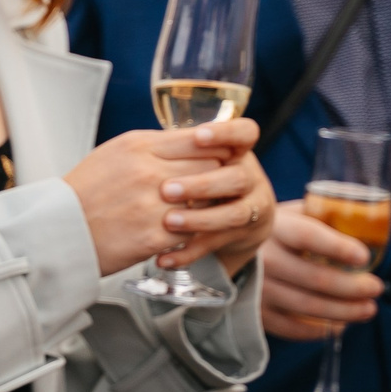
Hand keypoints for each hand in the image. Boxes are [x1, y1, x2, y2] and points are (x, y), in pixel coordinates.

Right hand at [63, 120, 266, 276]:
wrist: (57, 232)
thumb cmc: (84, 192)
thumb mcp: (113, 153)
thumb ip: (152, 146)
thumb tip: (192, 141)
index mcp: (138, 146)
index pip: (203, 140)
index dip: (215, 150)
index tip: (215, 159)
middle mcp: (148, 172)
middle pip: (211, 168)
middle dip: (212, 178)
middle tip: (207, 188)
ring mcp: (152, 205)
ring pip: (207, 200)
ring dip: (204, 206)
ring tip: (194, 210)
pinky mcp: (154, 237)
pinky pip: (193, 231)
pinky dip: (190, 232)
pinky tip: (178, 231)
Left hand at [155, 122, 273, 276]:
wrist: (227, 216)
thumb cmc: (198, 175)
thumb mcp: (193, 157)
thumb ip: (179, 149)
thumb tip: (140, 145)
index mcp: (236, 151)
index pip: (244, 133)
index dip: (225, 133)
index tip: (197, 136)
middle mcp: (248, 177)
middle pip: (237, 178)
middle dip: (202, 184)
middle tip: (165, 190)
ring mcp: (250, 208)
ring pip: (233, 214)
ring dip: (199, 219)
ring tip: (167, 222)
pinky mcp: (239, 236)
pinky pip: (215, 246)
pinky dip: (188, 253)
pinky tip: (163, 258)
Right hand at [260, 206, 382, 340]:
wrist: (225, 247)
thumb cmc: (273, 230)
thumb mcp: (291, 213)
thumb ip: (321, 215)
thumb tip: (368, 223)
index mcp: (274, 227)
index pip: (308, 237)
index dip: (337, 248)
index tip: (364, 257)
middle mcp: (262, 258)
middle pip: (315, 278)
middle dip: (353, 286)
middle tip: (376, 288)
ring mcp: (256, 287)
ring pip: (307, 306)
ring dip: (345, 311)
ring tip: (368, 309)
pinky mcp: (254, 311)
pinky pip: (291, 327)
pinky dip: (319, 330)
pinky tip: (339, 326)